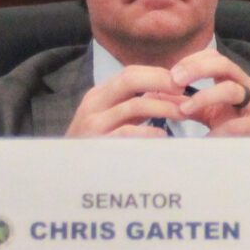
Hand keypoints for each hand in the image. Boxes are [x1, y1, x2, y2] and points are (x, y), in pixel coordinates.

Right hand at [65, 65, 187, 137]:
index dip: (158, 74)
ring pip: (134, 105)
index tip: (181, 81)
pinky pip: (128, 133)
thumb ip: (138, 104)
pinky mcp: (98, 145)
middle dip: (161, 81)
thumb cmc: (97, 144)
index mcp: (99, 95)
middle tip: (184, 90)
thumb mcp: (115, 119)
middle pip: (130, 79)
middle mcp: (94, 105)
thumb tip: (173, 92)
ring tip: (183, 113)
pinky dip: (149, 133)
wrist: (65, 176)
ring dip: (164, 107)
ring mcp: (94, 125)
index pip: (130, 72)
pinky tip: (164, 136)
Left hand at [171, 49, 249, 166]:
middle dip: (196, 69)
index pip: (213, 57)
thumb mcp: (212, 113)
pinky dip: (220, 131)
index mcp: (232, 81)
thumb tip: (155, 96)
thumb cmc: (241, 128)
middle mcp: (246, 86)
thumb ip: (188, 104)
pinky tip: (205, 140)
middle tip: (175, 80)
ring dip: (204, 96)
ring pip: (231, 89)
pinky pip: (240, 124)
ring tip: (184, 110)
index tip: (171, 73)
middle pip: (223, 64)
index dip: (191, 60)